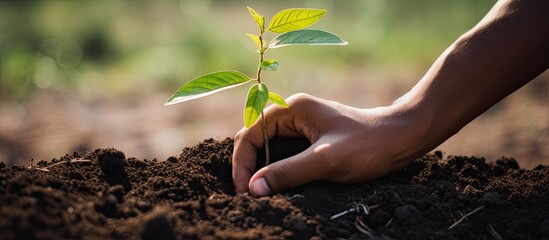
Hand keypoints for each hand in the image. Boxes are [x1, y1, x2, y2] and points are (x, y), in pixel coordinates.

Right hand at [232, 93, 427, 195]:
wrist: (402, 138)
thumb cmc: (367, 145)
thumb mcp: (326, 161)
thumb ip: (288, 173)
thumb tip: (254, 188)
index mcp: (291, 109)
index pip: (250, 134)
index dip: (243, 163)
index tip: (245, 191)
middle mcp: (293, 114)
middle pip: (257, 141)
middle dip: (250, 167)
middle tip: (251, 196)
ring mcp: (303, 126)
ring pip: (271, 150)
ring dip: (264, 171)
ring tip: (263, 194)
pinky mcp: (312, 139)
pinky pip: (286, 155)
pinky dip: (280, 171)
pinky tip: (282, 187)